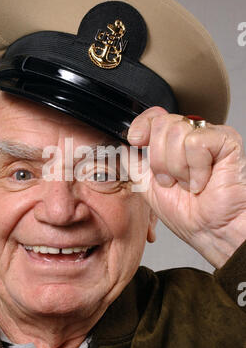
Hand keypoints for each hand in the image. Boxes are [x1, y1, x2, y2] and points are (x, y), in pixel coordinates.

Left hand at [127, 107, 245, 267]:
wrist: (208, 231)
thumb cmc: (186, 213)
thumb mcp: (146, 186)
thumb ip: (134, 163)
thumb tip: (122, 146)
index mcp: (173, 143)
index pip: (154, 115)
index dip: (141, 125)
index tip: (135, 141)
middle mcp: (191, 135)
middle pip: (161, 124)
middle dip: (159, 161)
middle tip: (172, 181)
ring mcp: (209, 136)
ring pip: (176, 133)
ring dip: (177, 168)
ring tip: (188, 184)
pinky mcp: (226, 140)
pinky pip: (196, 142)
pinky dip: (196, 168)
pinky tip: (202, 181)